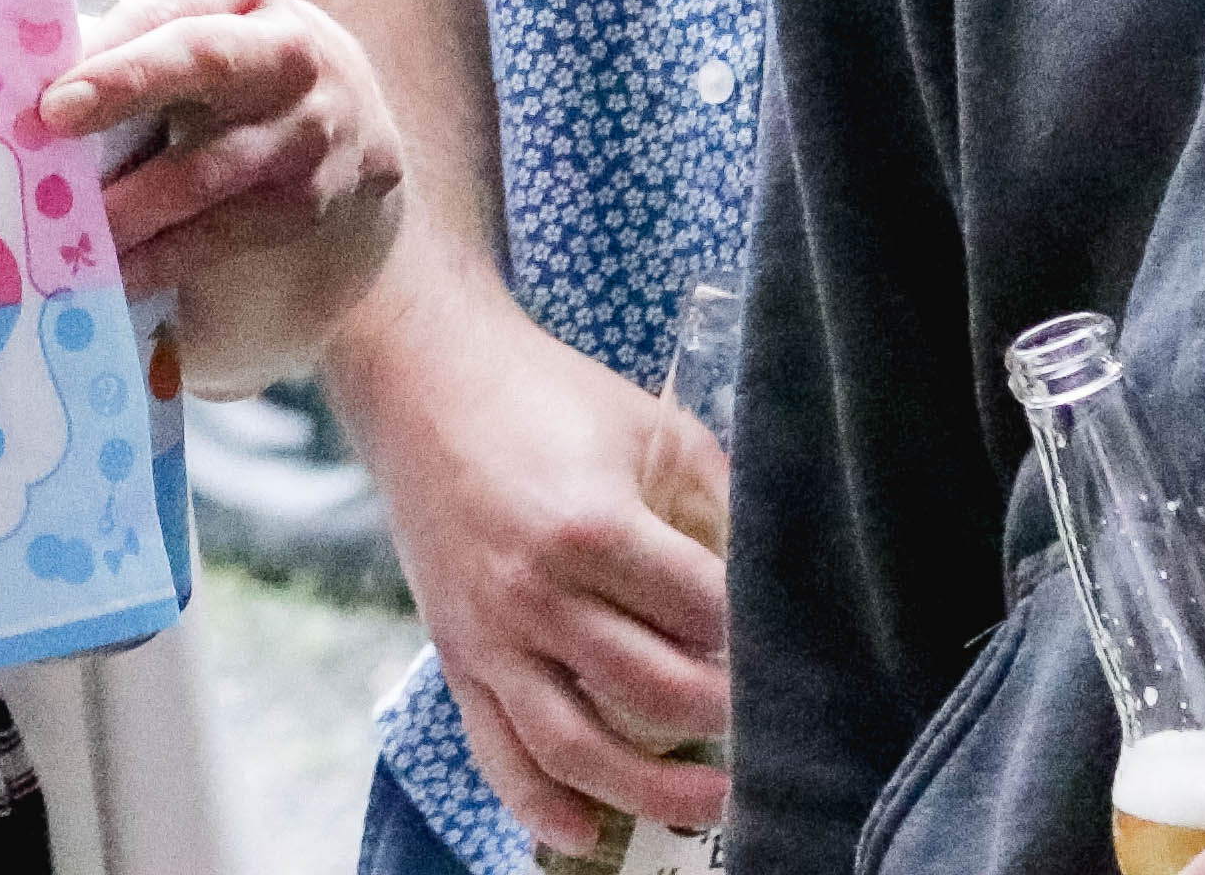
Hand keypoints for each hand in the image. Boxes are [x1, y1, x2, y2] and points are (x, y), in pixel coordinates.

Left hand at [46, 0, 403, 384]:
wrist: (340, 112)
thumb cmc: (214, 56)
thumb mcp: (181, 18)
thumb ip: (110, 30)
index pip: (171, 7)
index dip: (115, 44)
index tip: (53, 86)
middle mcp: (282, 49)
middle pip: (205, 60)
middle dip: (127, 87)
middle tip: (51, 124)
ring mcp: (305, 129)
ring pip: (212, 169)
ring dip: (132, 204)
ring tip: (66, 226)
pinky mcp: (307, 202)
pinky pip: (225, 234)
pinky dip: (164, 258)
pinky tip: (112, 273)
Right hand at [327, 269, 729, 847]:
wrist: (420, 375)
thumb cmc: (547, 396)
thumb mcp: (655, 428)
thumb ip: (722, 503)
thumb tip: (784, 579)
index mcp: (592, 528)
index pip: (703, 618)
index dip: (753, 638)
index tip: (784, 645)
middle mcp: (535, 593)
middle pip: (654, 693)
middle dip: (723, 715)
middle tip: (763, 716)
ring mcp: (490, 632)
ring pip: (577, 747)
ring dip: (653, 790)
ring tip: (715, 800)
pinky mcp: (456, 654)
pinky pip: (496, 751)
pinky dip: (541, 805)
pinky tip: (590, 833)